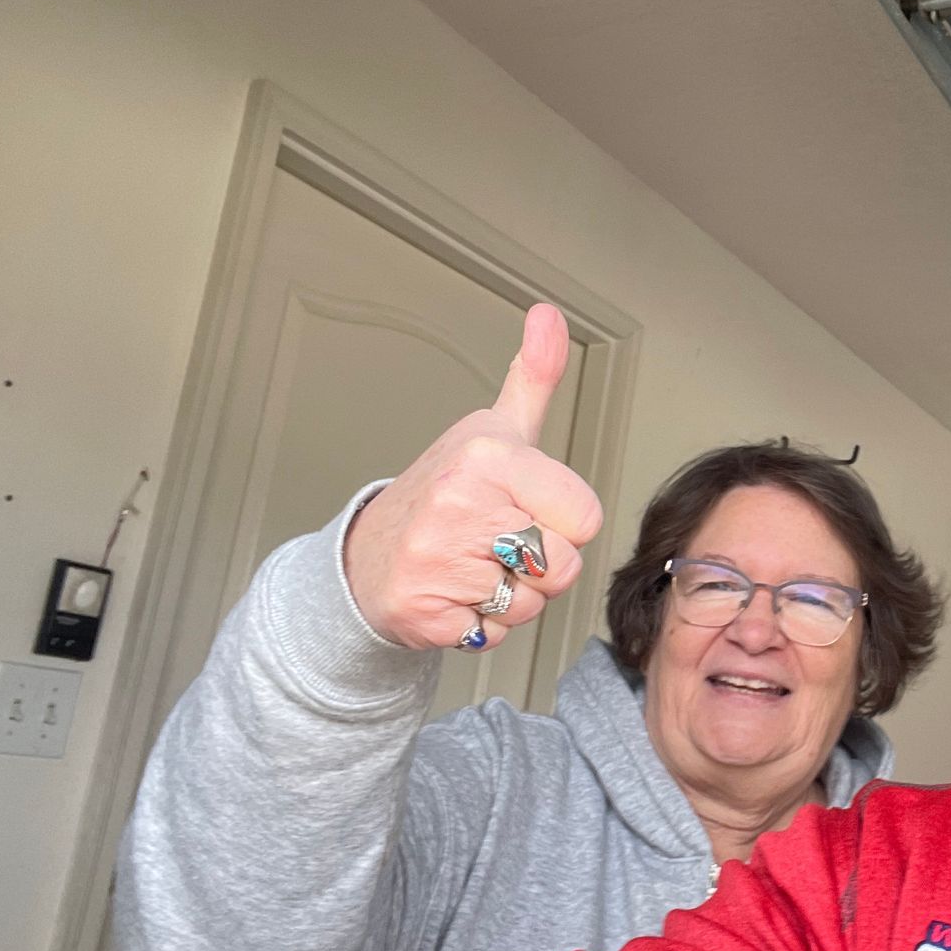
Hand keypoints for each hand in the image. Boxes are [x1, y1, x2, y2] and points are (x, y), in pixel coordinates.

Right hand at [342, 304, 604, 649]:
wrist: (366, 555)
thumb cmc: (448, 492)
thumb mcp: (496, 429)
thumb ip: (532, 376)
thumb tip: (549, 314)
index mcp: (489, 455)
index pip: (584, 516)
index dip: (564, 523)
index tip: (527, 508)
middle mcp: (460, 503)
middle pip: (561, 567)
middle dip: (540, 567)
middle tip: (498, 545)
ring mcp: (436, 559)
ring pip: (529, 606)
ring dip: (511, 599)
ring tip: (474, 568)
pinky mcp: (422, 611)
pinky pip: (491, 636)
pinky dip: (478, 627)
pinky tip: (453, 596)